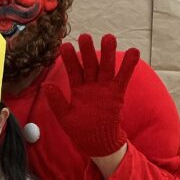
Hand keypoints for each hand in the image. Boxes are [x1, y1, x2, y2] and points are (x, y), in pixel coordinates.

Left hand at [43, 34, 138, 157]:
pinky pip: (123, 78)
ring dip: (108, 53)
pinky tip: (134, 51)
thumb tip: (45, 86)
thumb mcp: (65, 116)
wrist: (97, 142)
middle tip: (85, 37)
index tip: (64, 46)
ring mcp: (104, 88)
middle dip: (88, 51)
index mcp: (78, 88)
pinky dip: (128, 66)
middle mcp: (91, 85)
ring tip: (108, 38)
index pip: (73, 70)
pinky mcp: (117, 94)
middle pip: (90, 64)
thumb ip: (57, 101)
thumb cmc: (80, 130)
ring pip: (106, 67)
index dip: (69, 59)